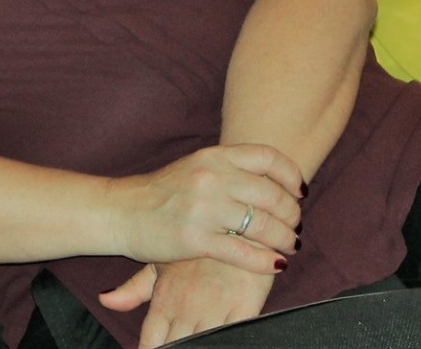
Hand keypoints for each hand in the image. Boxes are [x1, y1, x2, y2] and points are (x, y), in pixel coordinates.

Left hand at [101, 258, 275, 347]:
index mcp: (165, 301)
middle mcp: (187, 309)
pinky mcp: (244, 308)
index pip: (151, 341)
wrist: (236, 221)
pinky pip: (233, 336)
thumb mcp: (161, 263)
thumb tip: (104, 300)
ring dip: (199, 347)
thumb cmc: (196, 246)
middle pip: (177, 347)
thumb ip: (134, 288)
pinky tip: (223, 342)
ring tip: (195, 346)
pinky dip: (227, 341)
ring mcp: (216, 310)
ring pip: (203, 345)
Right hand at [105, 143, 301, 274]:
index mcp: (213, 156)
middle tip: (296, 227)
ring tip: (290, 247)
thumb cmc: (160, 192)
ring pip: (263, 225)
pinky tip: (275, 265)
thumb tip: (270, 181)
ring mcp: (204, 208)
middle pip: (272, 195)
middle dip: (292, 215)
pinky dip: (264, 261)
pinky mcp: (195, 239)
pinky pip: (243, 252)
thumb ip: (228, 170)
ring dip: (284, 239)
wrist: (121, 211)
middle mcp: (211, 176)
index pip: (268, 157)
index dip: (291, 175)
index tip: (300, 192)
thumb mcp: (194, 166)